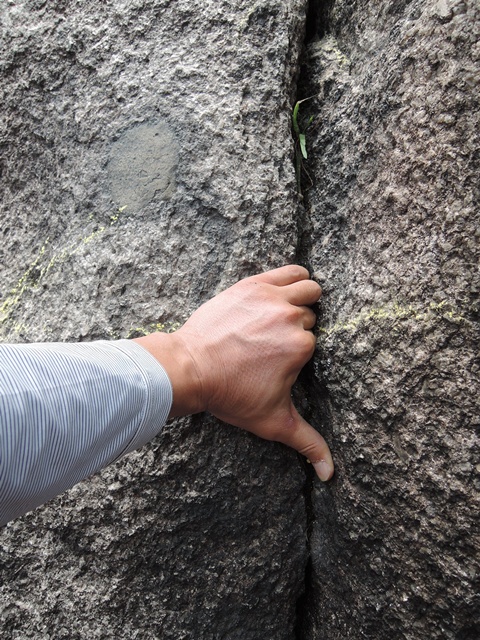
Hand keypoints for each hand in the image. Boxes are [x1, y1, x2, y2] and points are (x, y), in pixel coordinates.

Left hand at [134, 265, 332, 480]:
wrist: (189, 369)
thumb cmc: (229, 395)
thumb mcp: (273, 422)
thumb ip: (307, 444)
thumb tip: (330, 473)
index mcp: (302, 347)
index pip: (315, 341)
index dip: (299, 350)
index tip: (280, 358)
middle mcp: (291, 318)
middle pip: (310, 316)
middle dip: (297, 326)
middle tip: (275, 340)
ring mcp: (272, 298)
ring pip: (307, 289)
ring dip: (303, 299)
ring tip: (286, 313)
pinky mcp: (253, 284)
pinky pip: (289, 270)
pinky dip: (295, 275)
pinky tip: (291, 285)